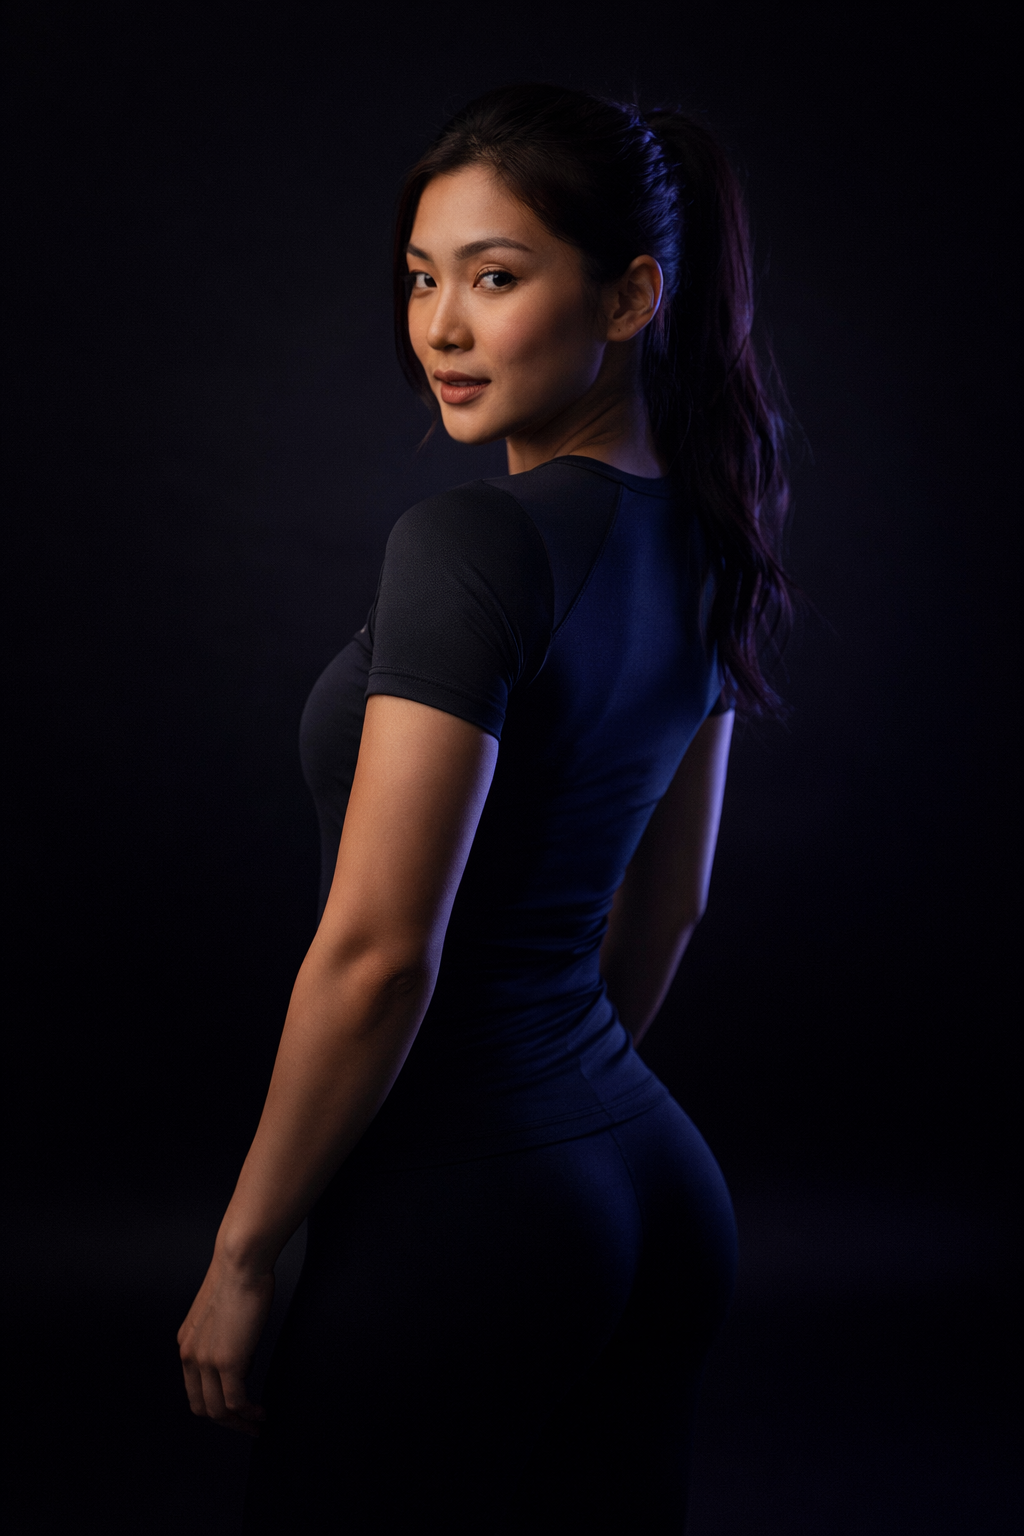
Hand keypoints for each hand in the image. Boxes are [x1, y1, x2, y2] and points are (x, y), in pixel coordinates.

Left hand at [177, 1248, 274, 1435]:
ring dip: (238, 1424)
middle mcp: (189, 1356)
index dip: (215, 1403)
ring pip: (217, 1411)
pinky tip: (261, 1413)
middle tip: (247, 1425)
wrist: (241, 1260)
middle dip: (225, 1422)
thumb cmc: (240, 1276)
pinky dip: (248, 1414)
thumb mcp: (223, 1314)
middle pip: (201, 1406)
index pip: (194, 1388)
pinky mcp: (226, 1361)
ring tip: (258, 1425)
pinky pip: (234, 1402)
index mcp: (187, 1344)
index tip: (236, 1408)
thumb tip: (241, 1363)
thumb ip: (225, 1340)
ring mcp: (205, 1361)